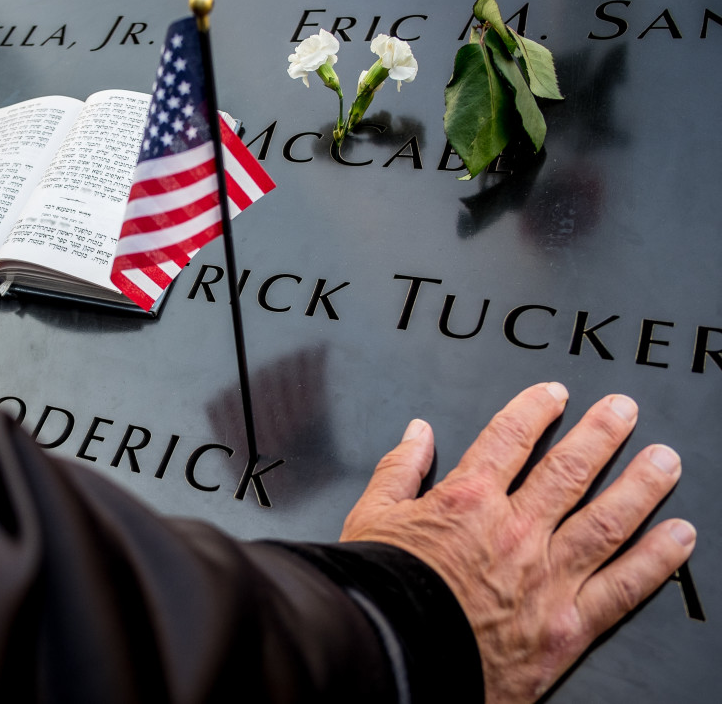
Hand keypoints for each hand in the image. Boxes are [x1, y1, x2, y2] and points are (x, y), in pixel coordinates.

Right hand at [341, 382, 695, 702]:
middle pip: (570, 469)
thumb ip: (399, 469)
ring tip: (664, 459)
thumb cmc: (380, 591)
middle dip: (601, 434)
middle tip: (624, 410)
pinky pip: (622, 587)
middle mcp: (516, 531)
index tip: (555, 395)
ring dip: (641, 485)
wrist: (393, 655)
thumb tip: (417, 433)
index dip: (536, 409)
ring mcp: (547, 577)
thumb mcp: (372, 516)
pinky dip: (657, 560)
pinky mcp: (567, 625)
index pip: (510, 436)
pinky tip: (678, 536)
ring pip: (607, 519)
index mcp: (467, 500)